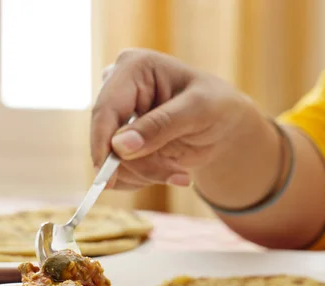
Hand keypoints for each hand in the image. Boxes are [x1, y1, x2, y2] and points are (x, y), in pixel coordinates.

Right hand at [91, 49, 260, 189]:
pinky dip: (141, 178)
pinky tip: (168, 168)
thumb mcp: (197, 111)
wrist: (222, 126)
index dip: (101, 144)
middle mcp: (117, 90)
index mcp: (133, 67)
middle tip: (179, 177)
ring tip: (179, 171)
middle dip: (139, 165)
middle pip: (106, 139)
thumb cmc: (215, 106)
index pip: (106, 109)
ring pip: (111, 161)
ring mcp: (115, 118)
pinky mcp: (116, 141)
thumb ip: (159, 126)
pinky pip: (116, 171)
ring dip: (145, 174)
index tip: (105, 178)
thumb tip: (119, 145)